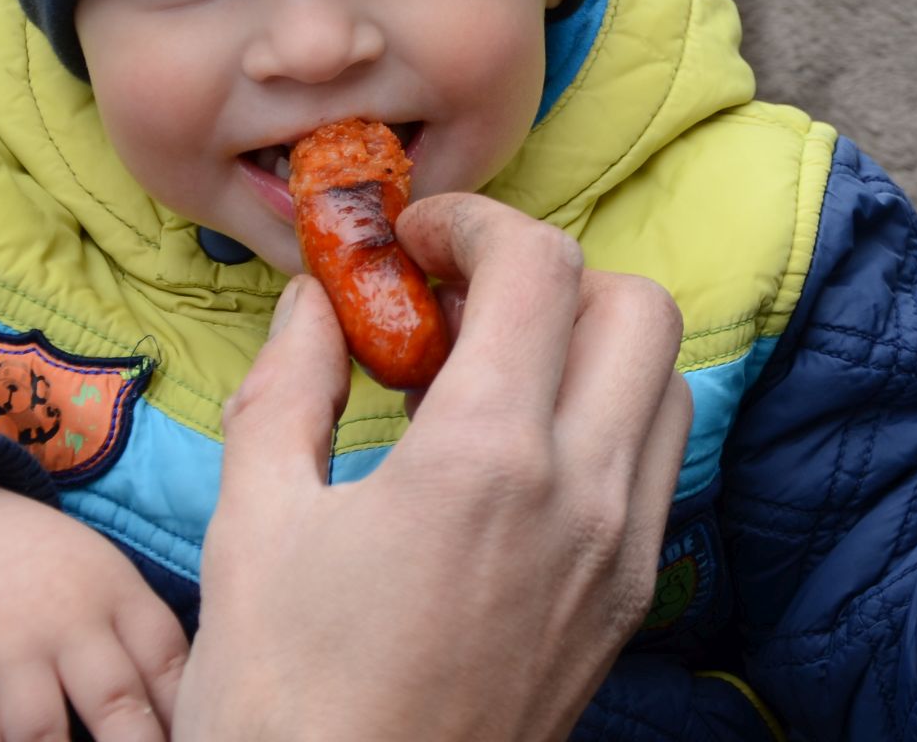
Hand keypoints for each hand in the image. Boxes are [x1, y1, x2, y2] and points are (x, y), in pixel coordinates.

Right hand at [0, 474, 184, 740]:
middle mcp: (69, 624)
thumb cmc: (38, 563)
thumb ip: (138, 632)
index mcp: (118, 595)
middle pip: (117, 702)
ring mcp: (8, 652)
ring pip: (44, 734)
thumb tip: (189, 699)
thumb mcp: (101, 574)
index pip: (169, 661)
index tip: (207, 736)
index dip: (187, 713)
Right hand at [174, 192, 693, 741]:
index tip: (414, 240)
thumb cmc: (282, 700)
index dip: (476, 222)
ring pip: (665, 384)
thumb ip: (289, 387)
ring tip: (490, 377)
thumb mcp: (251, 525)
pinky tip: (516, 459)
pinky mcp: (629, 602)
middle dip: (551, 275)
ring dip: (592, 348)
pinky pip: (657, 468)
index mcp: (489, 457)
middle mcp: (585, 492)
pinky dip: (608, 424)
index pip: (538, 266)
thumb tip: (316, 298)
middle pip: (634, 307)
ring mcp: (623, 551)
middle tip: (459, 299)